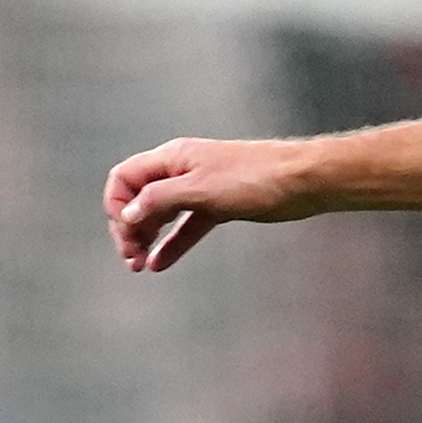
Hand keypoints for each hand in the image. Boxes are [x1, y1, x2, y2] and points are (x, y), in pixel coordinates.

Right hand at [103, 137, 298, 270]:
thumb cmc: (256, 178)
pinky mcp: (220, 206)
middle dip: (128, 227)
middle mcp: (182, 170)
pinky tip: (160, 263)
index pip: (124, 178)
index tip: (126, 232)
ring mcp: (201, 188)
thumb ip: (160, 200)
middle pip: (139, 198)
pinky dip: (172, 243)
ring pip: (161, 214)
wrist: (304, 180)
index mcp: (172, 158)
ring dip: (146, 237)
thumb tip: (127, 215)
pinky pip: (187, 226)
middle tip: (130, 256)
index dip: (116, 206)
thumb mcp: (200, 189)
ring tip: (139, 265)